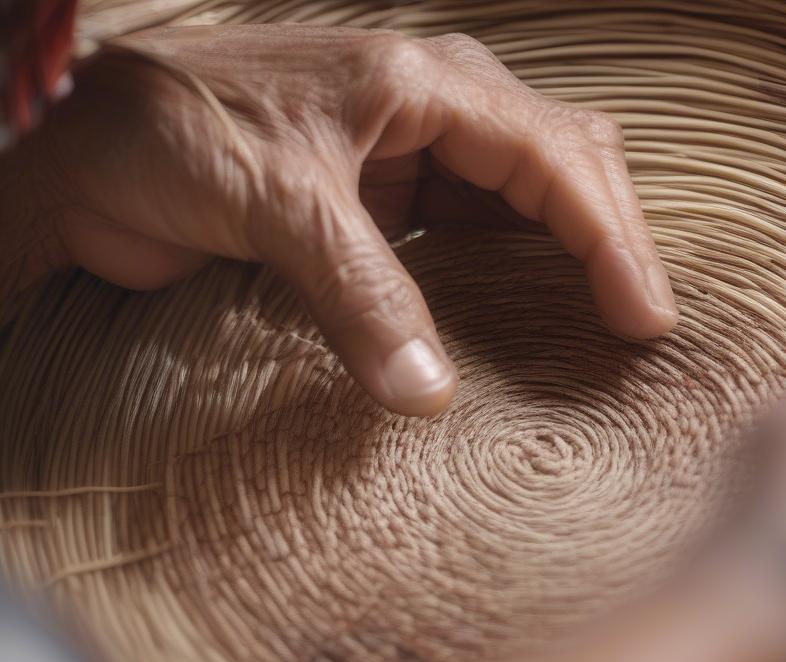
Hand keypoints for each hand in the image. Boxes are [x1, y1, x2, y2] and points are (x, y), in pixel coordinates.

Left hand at [13, 24, 676, 414]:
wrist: (84, 143)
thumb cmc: (169, 131)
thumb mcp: (276, 203)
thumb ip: (360, 296)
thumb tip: (430, 397)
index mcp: (424, 81)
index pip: (555, 156)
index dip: (610, 238)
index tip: (642, 319)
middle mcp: (432, 109)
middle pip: (564, 164)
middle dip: (611, 240)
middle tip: (641, 327)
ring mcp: (410, 155)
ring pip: (527, 198)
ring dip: (570, 256)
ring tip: (606, 323)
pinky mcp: (383, 203)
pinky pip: (475, 233)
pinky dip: (512, 273)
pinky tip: (528, 314)